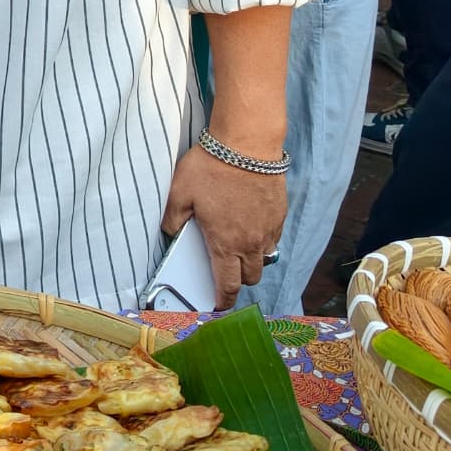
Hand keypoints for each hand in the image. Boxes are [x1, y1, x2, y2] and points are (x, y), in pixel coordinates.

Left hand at [161, 143, 286, 309]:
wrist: (247, 145)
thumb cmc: (211, 168)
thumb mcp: (179, 192)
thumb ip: (172, 218)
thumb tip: (170, 231)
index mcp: (225, 243)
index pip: (227, 284)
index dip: (223, 300)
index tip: (218, 305)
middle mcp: (251, 243)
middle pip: (250, 276)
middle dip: (237, 279)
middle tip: (224, 268)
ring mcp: (269, 229)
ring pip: (264, 258)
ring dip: (251, 259)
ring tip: (236, 245)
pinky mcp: (279, 214)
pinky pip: (272, 238)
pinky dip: (262, 239)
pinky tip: (249, 224)